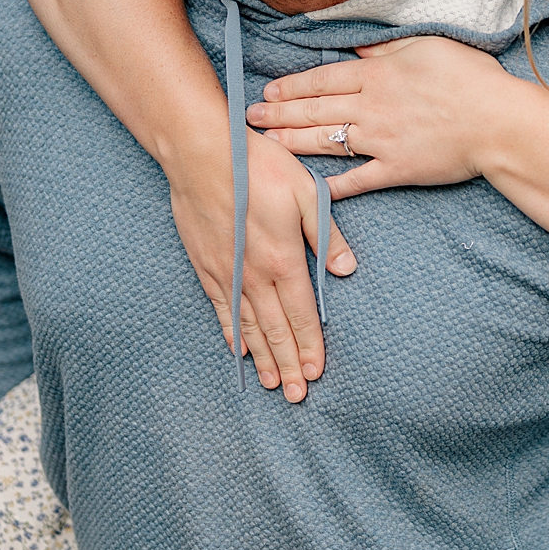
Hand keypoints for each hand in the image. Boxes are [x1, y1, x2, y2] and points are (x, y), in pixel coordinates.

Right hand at [166, 131, 355, 400]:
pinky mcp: (207, 266)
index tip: (317, 373)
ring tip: (273, 384)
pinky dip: (232, 334)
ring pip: (248, 327)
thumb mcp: (306, 193)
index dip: (311, 346)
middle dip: (289, 364)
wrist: (201, 154)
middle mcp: (254, 275)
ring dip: (263, 358)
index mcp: (284, 259)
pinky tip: (239, 351)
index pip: (302, 314)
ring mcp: (227, 274)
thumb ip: (326, 235)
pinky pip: (222, 310)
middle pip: (276, 330)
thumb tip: (347, 269)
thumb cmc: (258, 166)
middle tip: (298, 395)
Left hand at [248, 35, 512, 196]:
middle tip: (250, 119)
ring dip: (293, 142)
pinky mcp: (396, 169)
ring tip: (266, 145)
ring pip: (326, 141)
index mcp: (378, 75)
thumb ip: (388, 50)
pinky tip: (310, 188)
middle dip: (279, 113)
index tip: (269, 89)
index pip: (323, 78)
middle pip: (315, 109)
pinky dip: (333, 185)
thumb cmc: (471, 78)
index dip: (293, 85)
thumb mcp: (427, 46)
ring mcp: (381, 140)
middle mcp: (371, 107)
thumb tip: (359, 51)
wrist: (499, 121)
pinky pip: (357, 179)